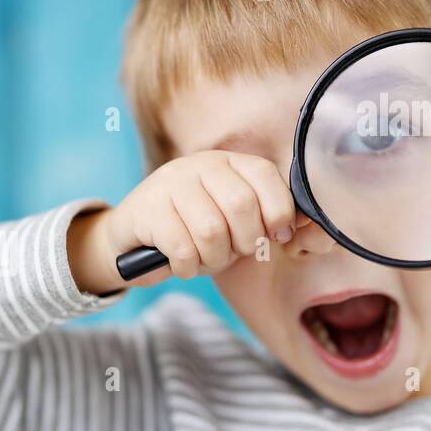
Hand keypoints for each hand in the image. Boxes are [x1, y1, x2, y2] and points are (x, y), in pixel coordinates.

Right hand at [67, 151, 297, 293]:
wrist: (129, 236)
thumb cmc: (190, 230)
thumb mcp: (230, 219)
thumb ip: (262, 218)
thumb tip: (300, 229)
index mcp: (227, 162)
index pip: (266, 177)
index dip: (279, 212)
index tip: (276, 237)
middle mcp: (199, 165)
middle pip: (241, 205)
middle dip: (245, 242)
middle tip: (233, 252)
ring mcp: (170, 183)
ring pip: (211, 231)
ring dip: (213, 259)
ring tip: (205, 259)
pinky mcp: (148, 210)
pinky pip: (182, 248)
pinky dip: (188, 267)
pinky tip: (182, 264)